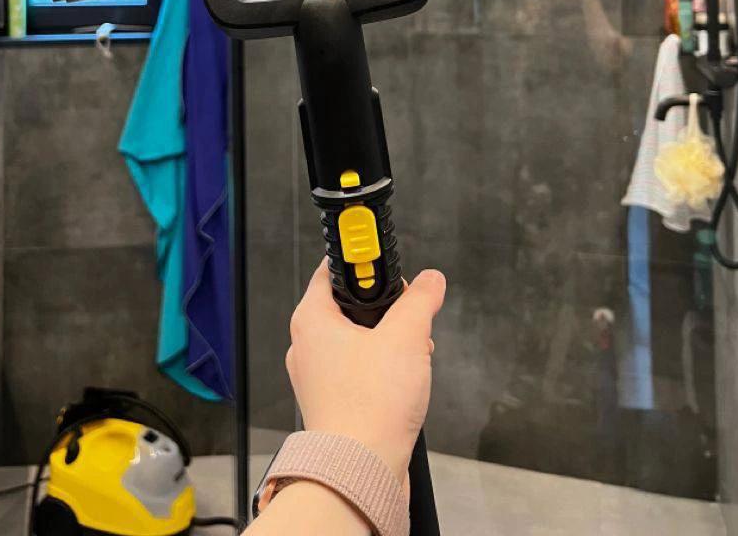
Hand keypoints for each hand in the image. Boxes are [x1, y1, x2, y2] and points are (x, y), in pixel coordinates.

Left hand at [285, 260, 445, 483]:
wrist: (361, 471)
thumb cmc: (369, 406)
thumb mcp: (405, 336)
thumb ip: (419, 300)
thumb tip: (430, 280)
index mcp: (312, 319)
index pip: (332, 270)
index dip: (363, 265)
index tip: (386, 266)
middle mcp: (307, 346)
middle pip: (351, 307)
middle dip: (388, 313)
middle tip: (409, 322)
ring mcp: (317, 377)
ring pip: (359, 342)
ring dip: (391, 345)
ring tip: (410, 360)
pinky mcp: (332, 403)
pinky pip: (360, 373)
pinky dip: (383, 373)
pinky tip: (403, 386)